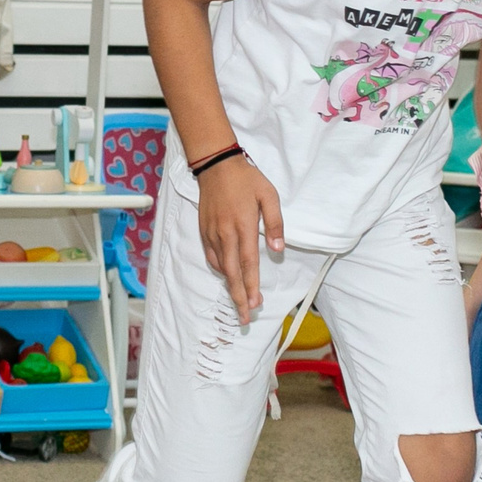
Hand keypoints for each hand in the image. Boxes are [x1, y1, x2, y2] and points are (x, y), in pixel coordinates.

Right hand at [195, 155, 283, 323]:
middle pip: (233, 273)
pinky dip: (220, 269)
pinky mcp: (204, 230)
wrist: (215, 164)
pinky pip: (212, 256)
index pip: (249, 264)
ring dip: (231, 285)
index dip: (251, 287)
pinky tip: (228, 274)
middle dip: (239, 297)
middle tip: (245, 317)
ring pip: (222, 267)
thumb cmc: (246, 179)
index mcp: (243, 227)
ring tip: (240, 300)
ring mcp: (212, 233)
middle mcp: (226, 234)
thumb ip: (276, 224)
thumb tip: (277, 251)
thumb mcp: (269, 195)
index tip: (255, 304)